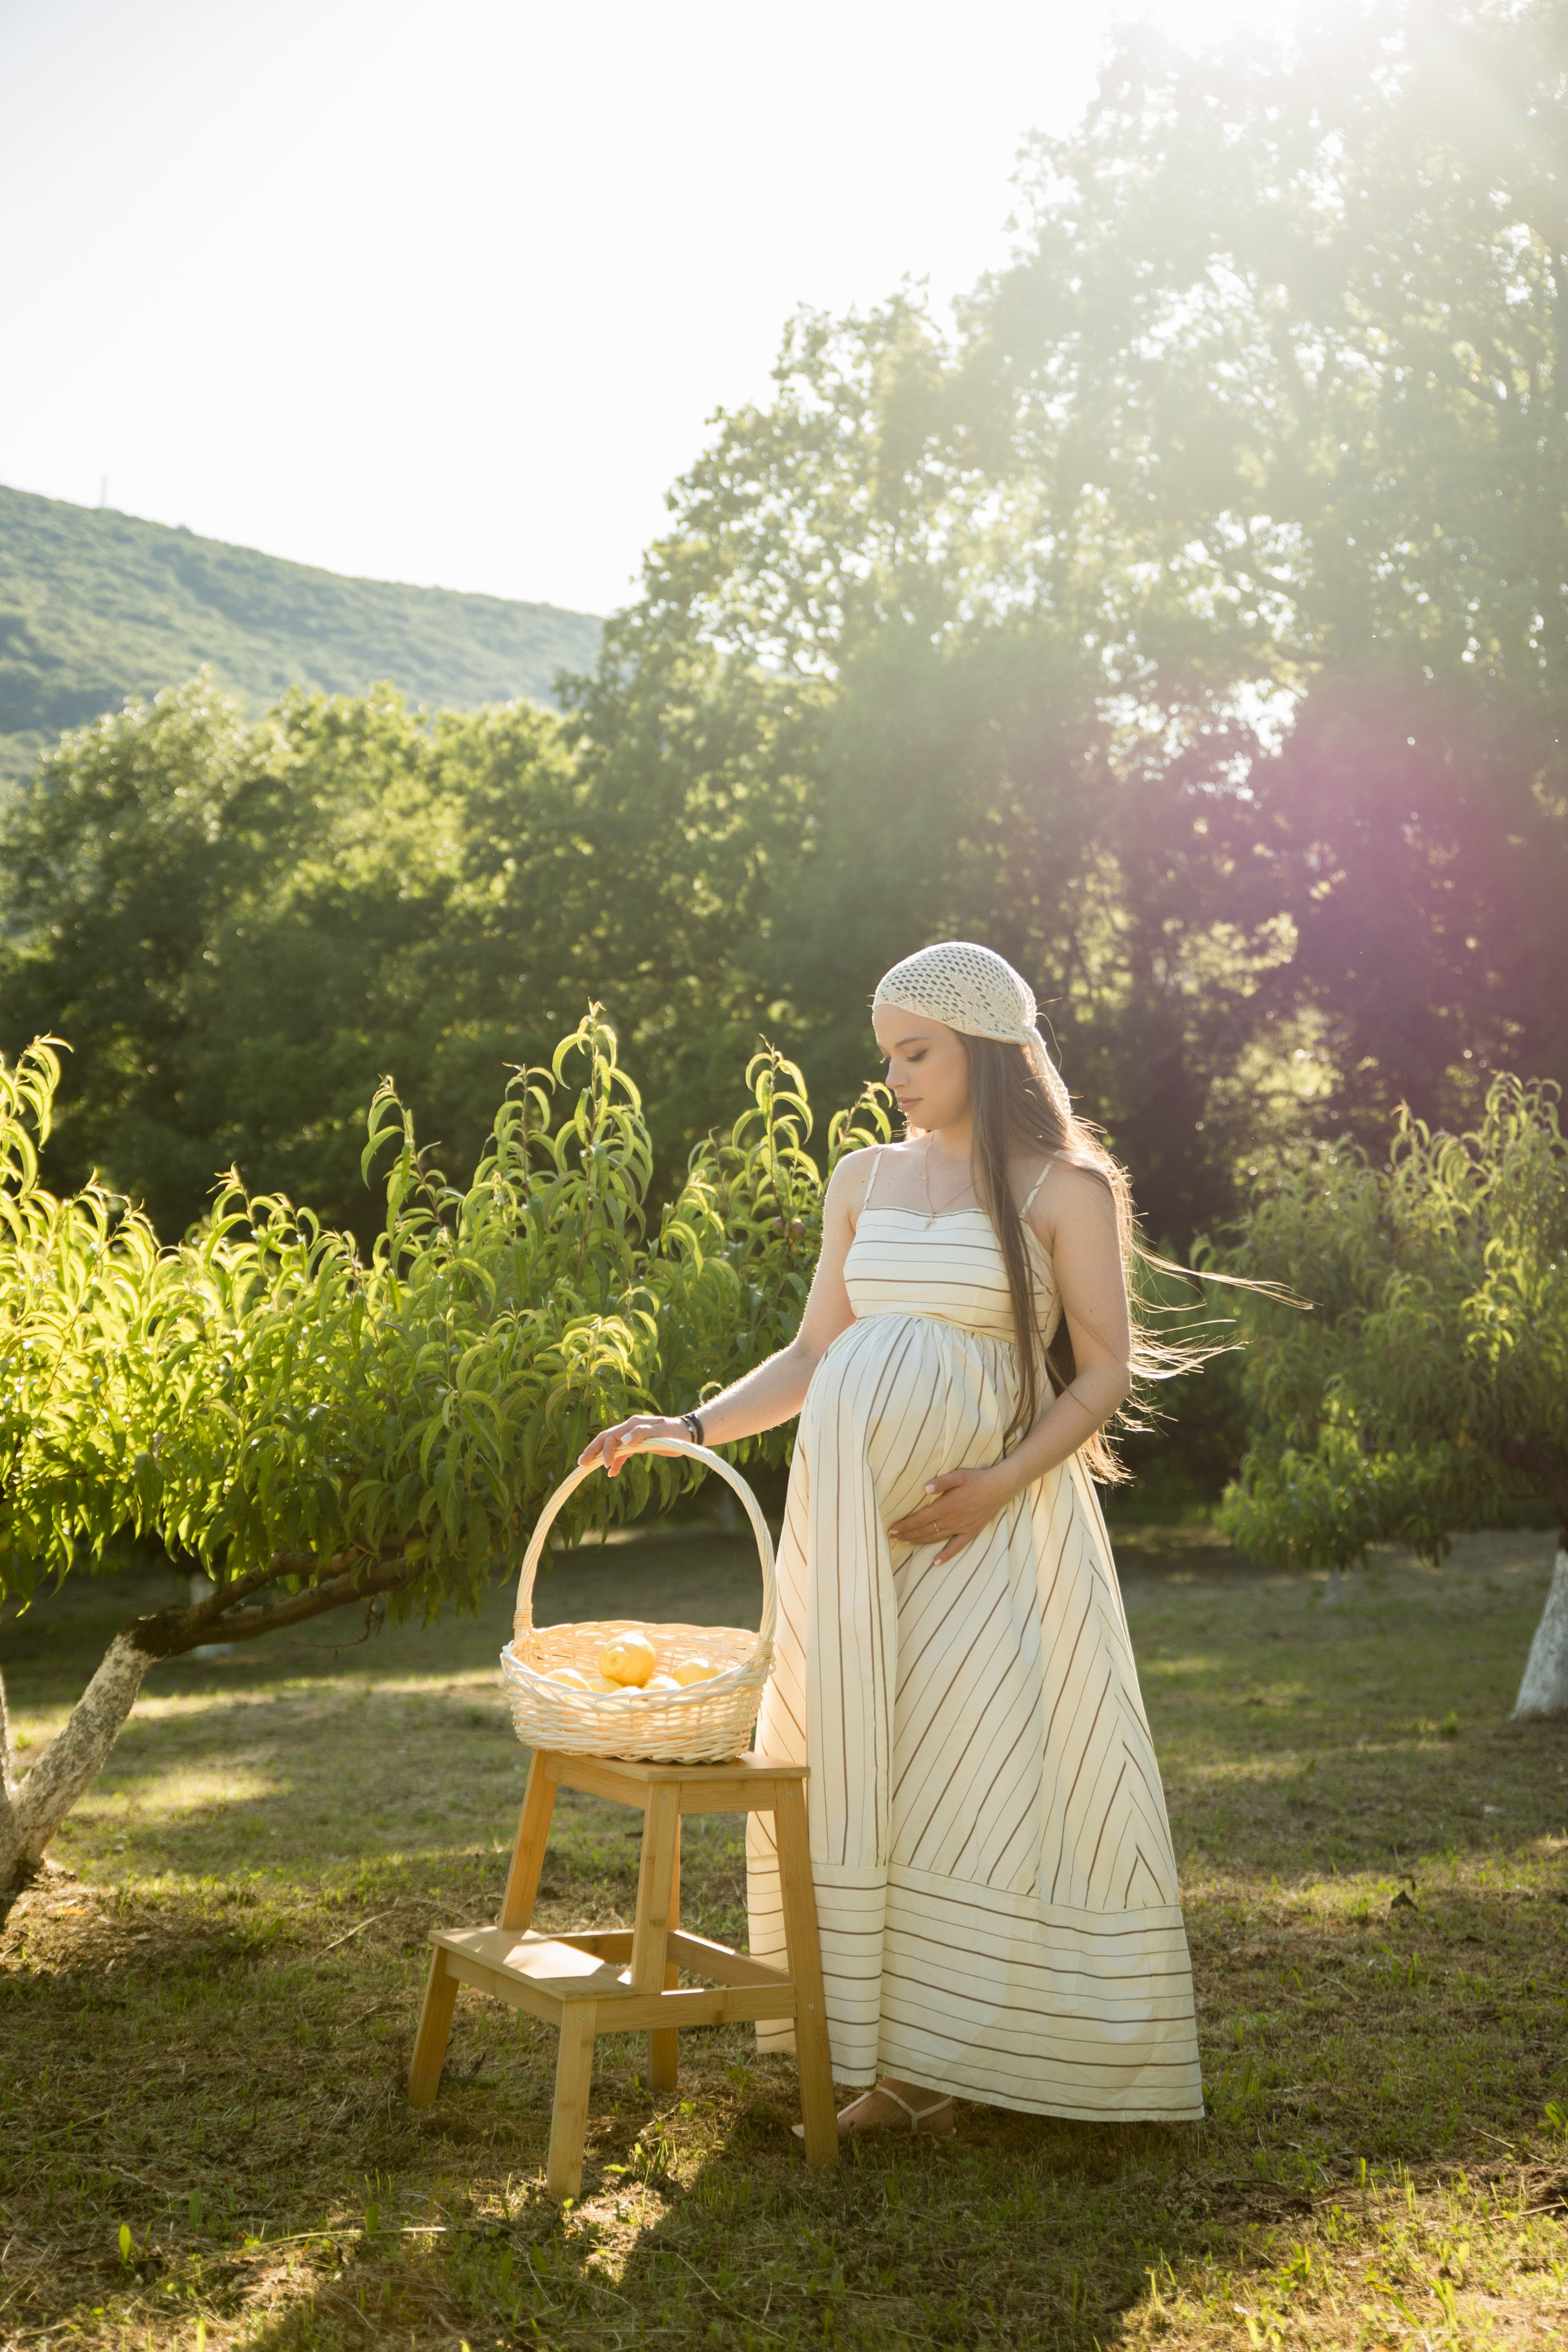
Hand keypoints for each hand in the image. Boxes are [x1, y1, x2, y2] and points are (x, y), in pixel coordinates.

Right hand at [578, 1415, 687, 1477]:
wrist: (686, 1434)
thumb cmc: (675, 1433)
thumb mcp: (661, 1433)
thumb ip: (643, 1434)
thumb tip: (624, 1440)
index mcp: (633, 1424)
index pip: (612, 1435)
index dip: (606, 1449)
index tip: (606, 1464)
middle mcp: (629, 1428)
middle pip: (606, 1438)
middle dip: (593, 1450)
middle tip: (581, 1463)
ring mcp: (632, 1436)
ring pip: (611, 1445)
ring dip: (601, 1456)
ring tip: (588, 1467)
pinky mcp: (636, 1444)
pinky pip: (621, 1452)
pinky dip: (616, 1461)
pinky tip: (612, 1473)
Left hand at [886, 1463, 1017, 1564]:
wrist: (1000, 1488)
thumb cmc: (977, 1479)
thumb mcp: (958, 1476)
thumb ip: (941, 1482)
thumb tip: (924, 1488)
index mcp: (945, 1506)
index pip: (919, 1519)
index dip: (904, 1525)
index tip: (892, 1530)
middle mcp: (952, 1520)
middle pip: (924, 1531)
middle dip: (907, 1535)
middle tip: (893, 1538)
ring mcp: (961, 1528)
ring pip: (936, 1539)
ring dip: (919, 1542)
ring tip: (905, 1544)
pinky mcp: (971, 1532)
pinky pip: (956, 1547)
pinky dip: (946, 1555)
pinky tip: (935, 1562)